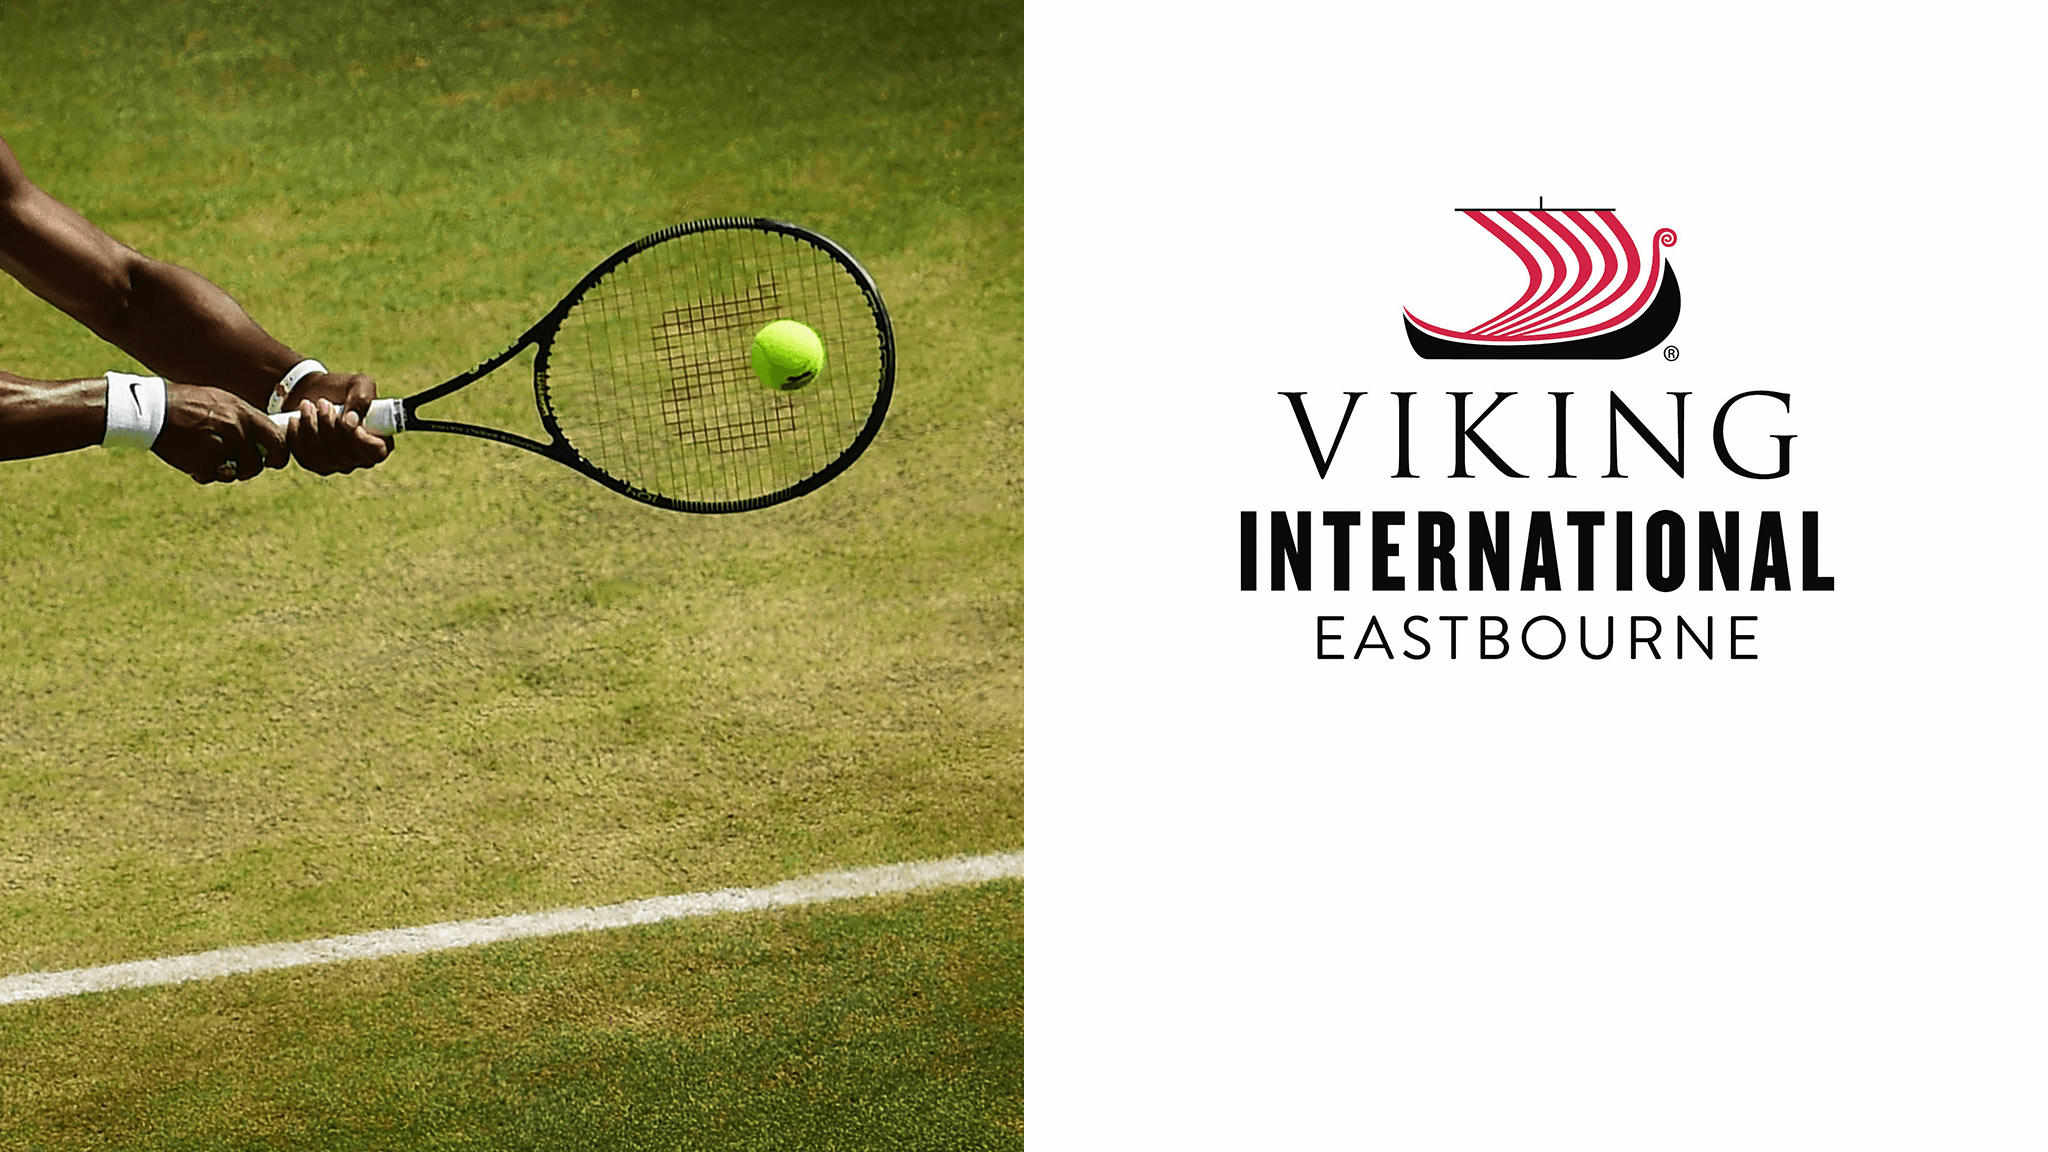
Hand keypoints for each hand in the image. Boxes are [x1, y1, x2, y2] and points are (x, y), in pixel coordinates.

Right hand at [153, 382, 286, 483]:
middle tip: (237, 466)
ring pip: (236, 474)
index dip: (278, 455)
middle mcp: (237, 430)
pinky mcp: (203, 462)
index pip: (278, 441)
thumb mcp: (222, 401)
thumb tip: (264, 434)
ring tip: (211, 460)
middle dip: (249, 469)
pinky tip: (193, 460)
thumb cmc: (187, 403)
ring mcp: (221, 447)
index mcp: (244, 414)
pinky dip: (203, 473)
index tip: (271, 461)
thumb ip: (244, 418)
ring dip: (226, 472)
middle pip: (257, 464)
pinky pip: (212, 477)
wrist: (153, 409)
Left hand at [282, 371, 391, 474]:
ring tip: (307, 405)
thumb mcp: (359, 384)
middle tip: (322, 402)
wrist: (311, 392)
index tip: (347, 418)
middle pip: (346, 456)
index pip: (376, 453)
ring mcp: (337, 465)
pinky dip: (297, 437)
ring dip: (311, 428)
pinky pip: (305, 458)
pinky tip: (296, 419)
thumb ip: (363, 398)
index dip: (361, 440)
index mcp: (380, 441)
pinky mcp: (314, 464)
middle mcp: (360, 459)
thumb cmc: (341, 388)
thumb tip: (353, 419)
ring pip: (323, 457)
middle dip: (330, 427)